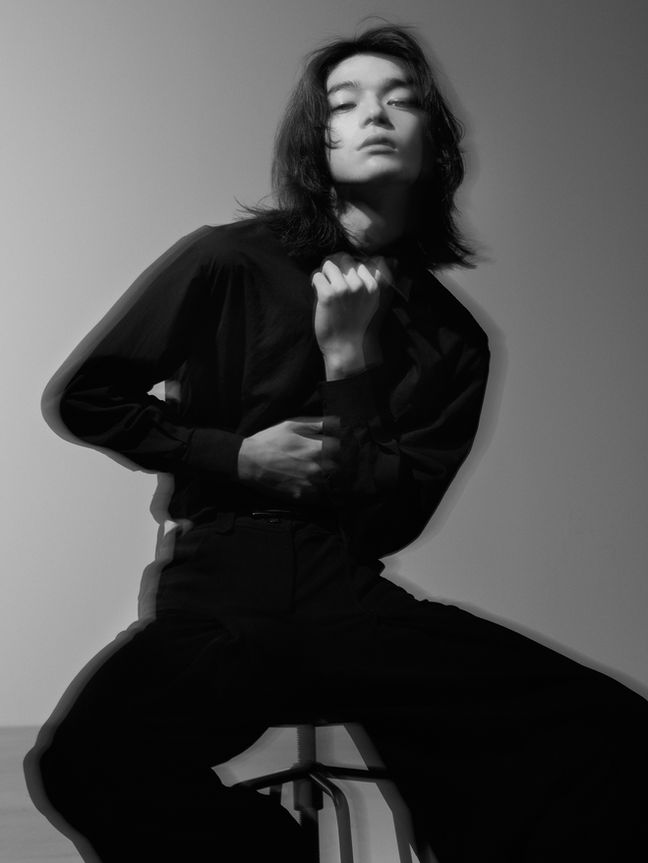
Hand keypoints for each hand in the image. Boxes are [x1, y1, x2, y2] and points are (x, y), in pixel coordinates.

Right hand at [237, 418, 337, 500]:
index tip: (331, 446)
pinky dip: (314, 490)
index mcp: (316, 448)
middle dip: (332, 463)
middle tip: (323, 460)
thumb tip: (337, 422)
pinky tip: (307, 483)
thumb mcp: (291, 425)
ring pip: (328, 482)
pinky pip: (316, 495)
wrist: (249, 461)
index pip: (339, 449)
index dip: (336, 446)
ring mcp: (308, 483)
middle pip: (336, 467)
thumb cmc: (270, 440)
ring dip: (324, 477)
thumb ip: (316, 424)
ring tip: (314, 472)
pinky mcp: (299, 494)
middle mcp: (316, 467)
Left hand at [311, 253, 393, 377]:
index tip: (346, 279)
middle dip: (337, 269)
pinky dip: (315, 282)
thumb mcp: (375, 302)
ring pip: (329, 264)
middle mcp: (361, 284)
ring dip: (326, 274)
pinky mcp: (328, 295)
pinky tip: (318, 293)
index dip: (351, 268)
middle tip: (333, 282)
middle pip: (345, 259)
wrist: (347, 348)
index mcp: (375, 285)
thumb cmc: (359, 326)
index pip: (361, 261)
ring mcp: (344, 289)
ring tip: (326, 287)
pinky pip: (317, 275)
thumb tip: (384, 258)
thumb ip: (378, 280)